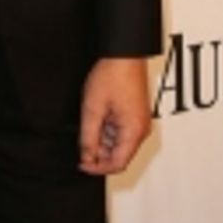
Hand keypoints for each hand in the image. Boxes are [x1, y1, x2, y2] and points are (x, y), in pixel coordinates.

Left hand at [78, 57, 151, 175]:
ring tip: (90, 122)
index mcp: (134, 132)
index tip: (82, 164)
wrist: (124, 54)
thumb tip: (86, 158)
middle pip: (119, 156)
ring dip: (102, 141)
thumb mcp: (92, 110)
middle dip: (99, 154)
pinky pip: (121, 132)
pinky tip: (97, 118)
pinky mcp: (136, 116)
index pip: (117, 164)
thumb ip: (88, 138)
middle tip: (82, 142)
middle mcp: (141, 130)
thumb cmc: (112, 76)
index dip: (97, 168)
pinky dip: (107, 131)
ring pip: (119, 144)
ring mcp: (139, 123)